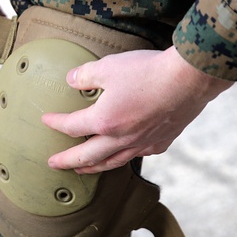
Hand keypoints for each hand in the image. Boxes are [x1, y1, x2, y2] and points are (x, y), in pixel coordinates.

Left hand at [41, 47, 232, 173]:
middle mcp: (122, 139)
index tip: (46, 120)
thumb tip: (70, 80)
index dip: (56, 123)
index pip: (72, 127)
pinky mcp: (162, 141)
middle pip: (87, 156)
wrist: (190, 78)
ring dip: (94, 167)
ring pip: (113, 162)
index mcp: (104, 121)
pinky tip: (123, 154)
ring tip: (82, 169)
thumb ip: (84, 75)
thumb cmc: (149, 71)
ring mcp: (143, 143)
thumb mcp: (109, 66)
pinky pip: (138, 155)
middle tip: (53, 164)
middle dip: (67, 161)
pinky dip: (125, 157)